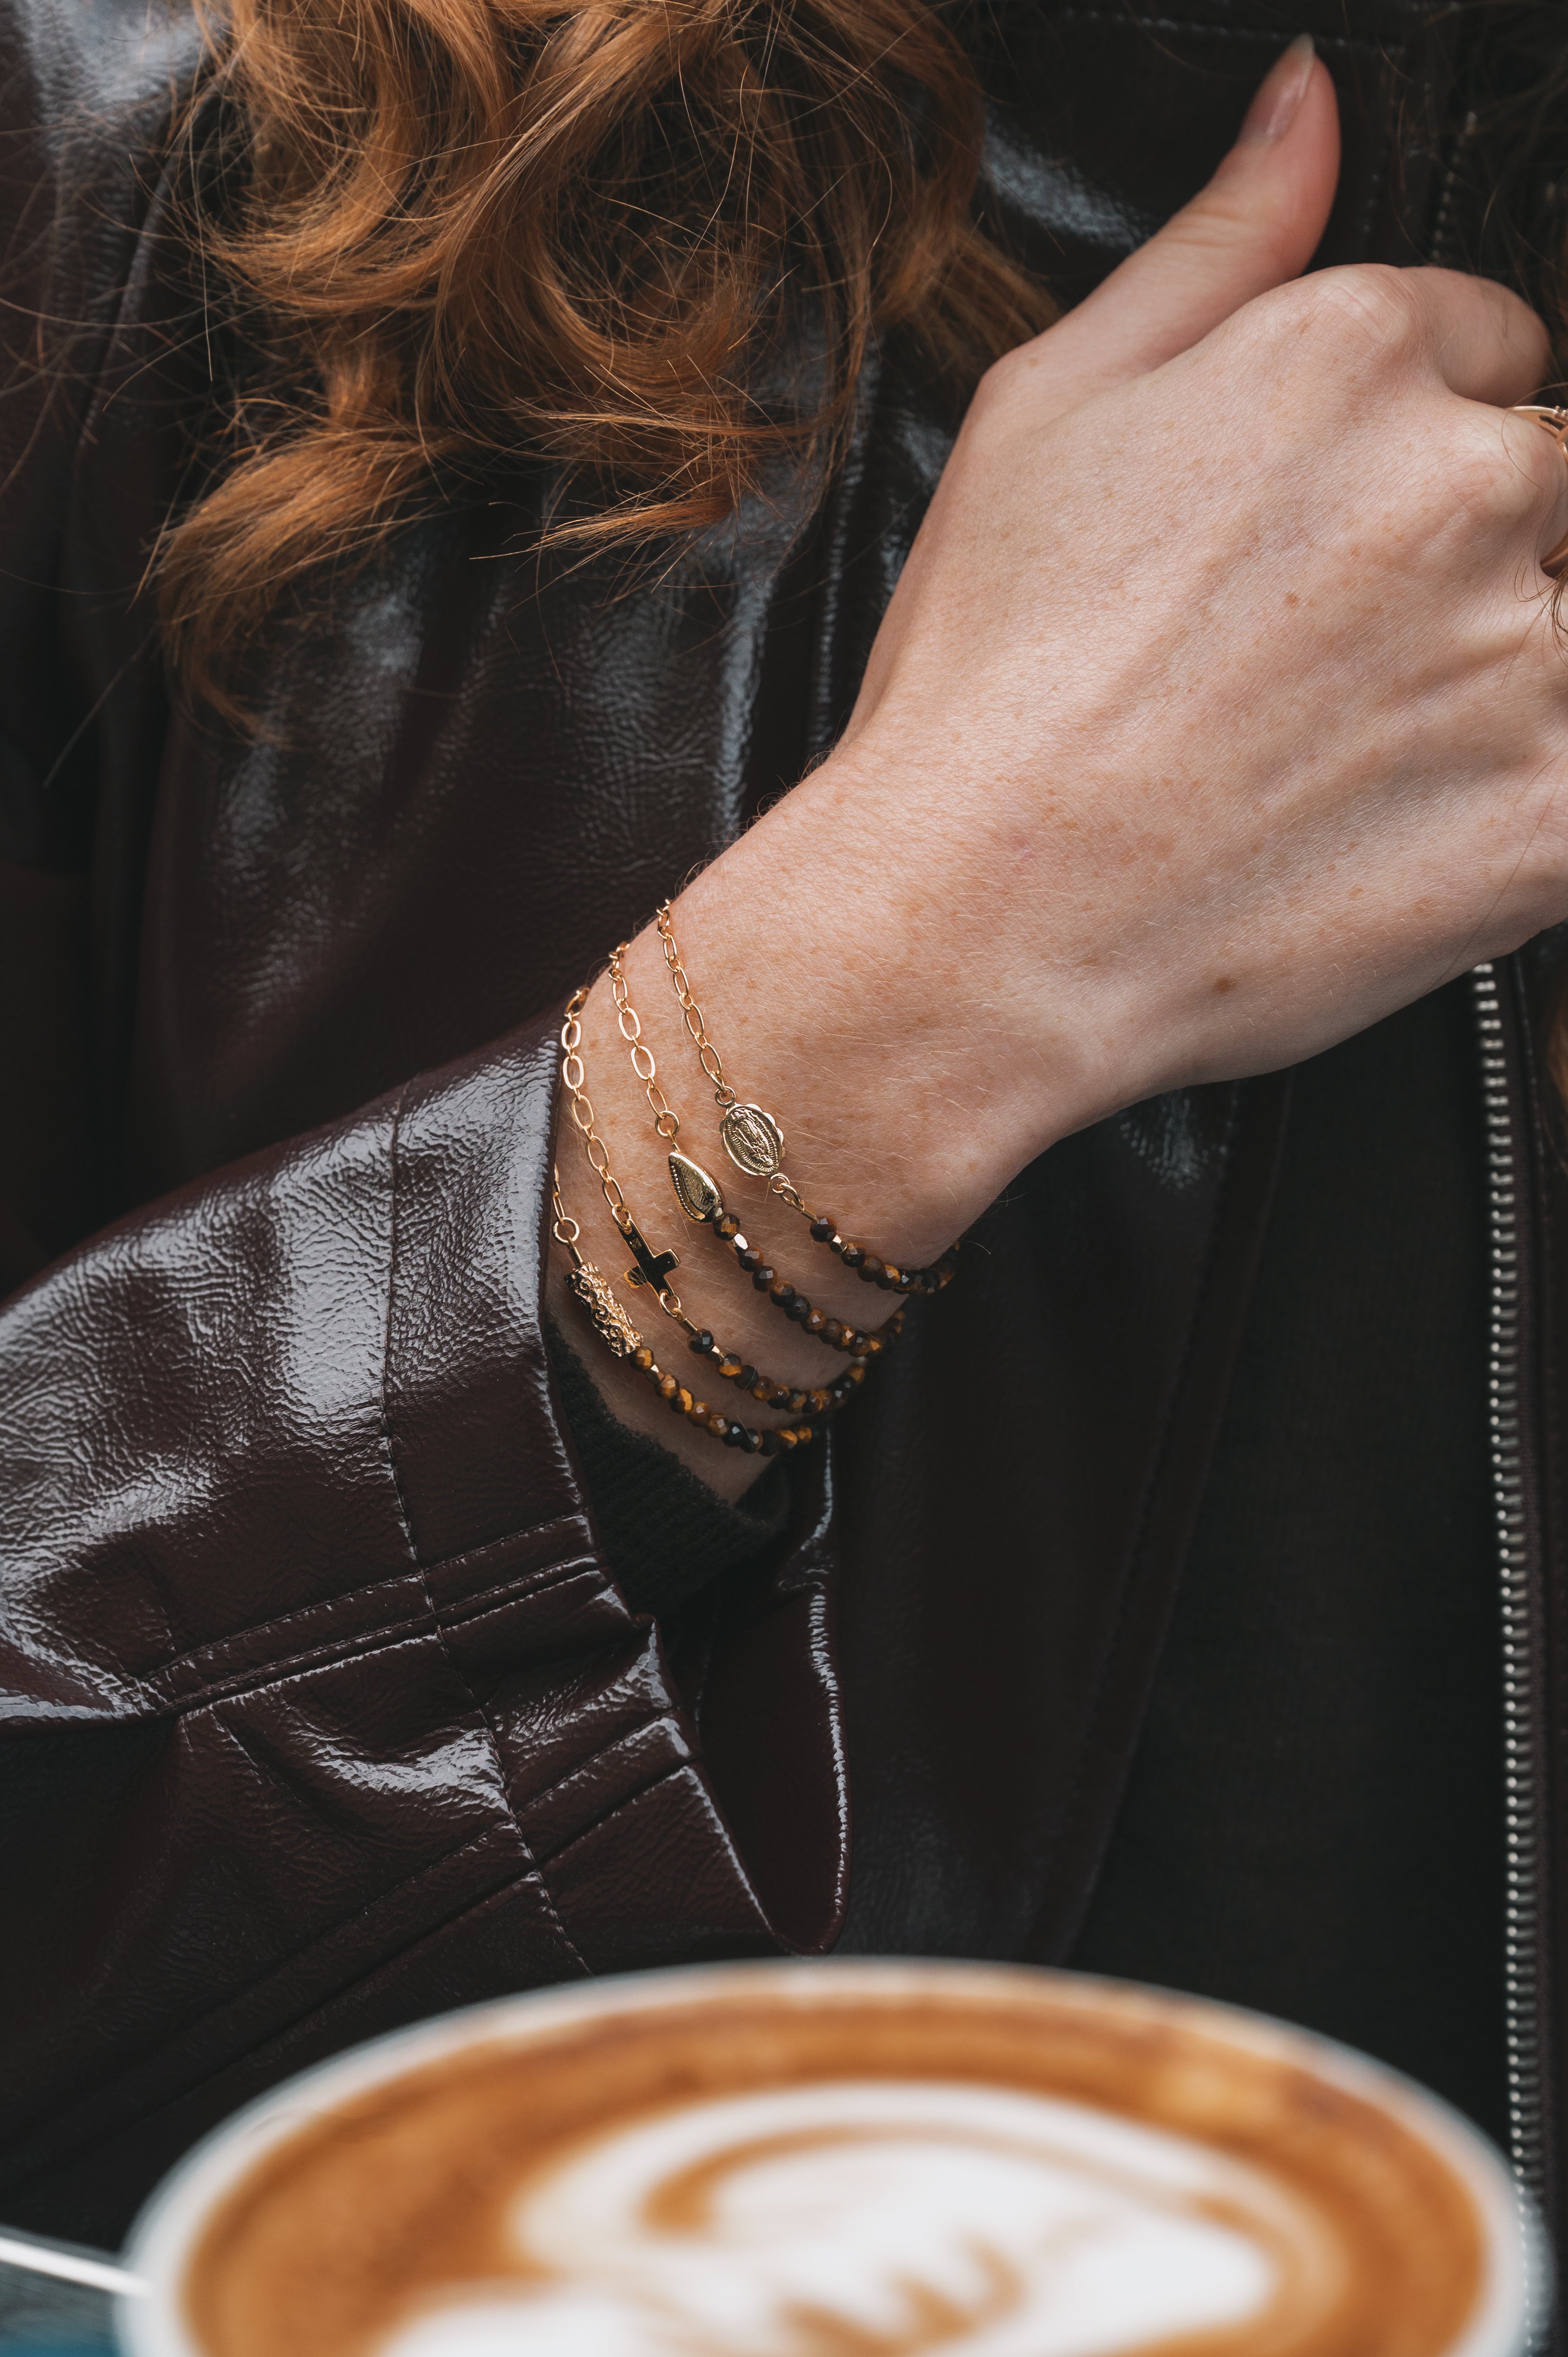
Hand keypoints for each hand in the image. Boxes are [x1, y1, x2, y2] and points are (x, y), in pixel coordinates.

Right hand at [560, 40, 1567, 1494]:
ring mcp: (1519, 657)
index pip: (1490, 350)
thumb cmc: (989, 689)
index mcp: (1347, 361)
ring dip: (1496, 679)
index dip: (1412, 441)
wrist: (975, 925)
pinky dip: (1518, 801)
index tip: (1332, 539)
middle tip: (1321, 670)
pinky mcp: (1551, 818)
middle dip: (1461, 560)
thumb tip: (1307, 107)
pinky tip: (1404, 831)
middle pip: (1546, 485)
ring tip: (1354, 761)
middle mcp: (1456, 485)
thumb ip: (1219, 244)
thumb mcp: (1047, 409)